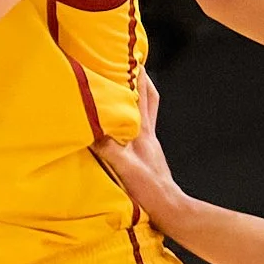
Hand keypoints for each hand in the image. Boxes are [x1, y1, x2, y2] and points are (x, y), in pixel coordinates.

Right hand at [94, 73, 186, 230]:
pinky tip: (124, 122)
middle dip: (140, 77)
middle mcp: (148, 135)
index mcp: (143, 133)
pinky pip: (140, 128)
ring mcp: (150, 146)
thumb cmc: (150, 191)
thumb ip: (109, 147)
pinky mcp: (148, 157)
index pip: (140, 94)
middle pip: (148, 97)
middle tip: (131, 61)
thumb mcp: (124, 168)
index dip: (136, 72)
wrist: (171, 210)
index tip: (129, 52)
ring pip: (146, 112)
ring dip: (138, 96)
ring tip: (126, 84)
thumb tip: (92, 126)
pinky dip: (133, 118)